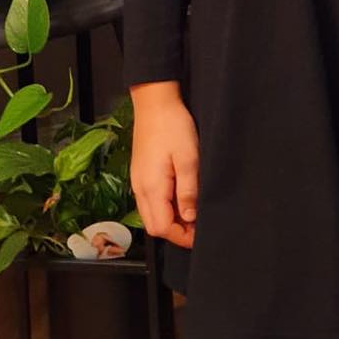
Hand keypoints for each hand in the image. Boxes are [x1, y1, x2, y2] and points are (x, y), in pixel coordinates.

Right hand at [130, 80, 199, 248]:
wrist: (154, 101)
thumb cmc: (172, 125)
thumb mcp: (188, 158)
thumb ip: (188, 191)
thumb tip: (190, 218)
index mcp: (151, 188)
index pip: (162, 228)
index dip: (182, 236)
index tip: (199, 233)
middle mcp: (140, 188)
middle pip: (154, 225)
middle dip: (176, 231)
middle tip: (197, 225)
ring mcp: (138, 181)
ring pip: (151, 214)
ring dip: (170, 219)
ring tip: (191, 209)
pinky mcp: (141, 173)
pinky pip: (150, 200)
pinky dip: (164, 206)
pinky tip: (179, 195)